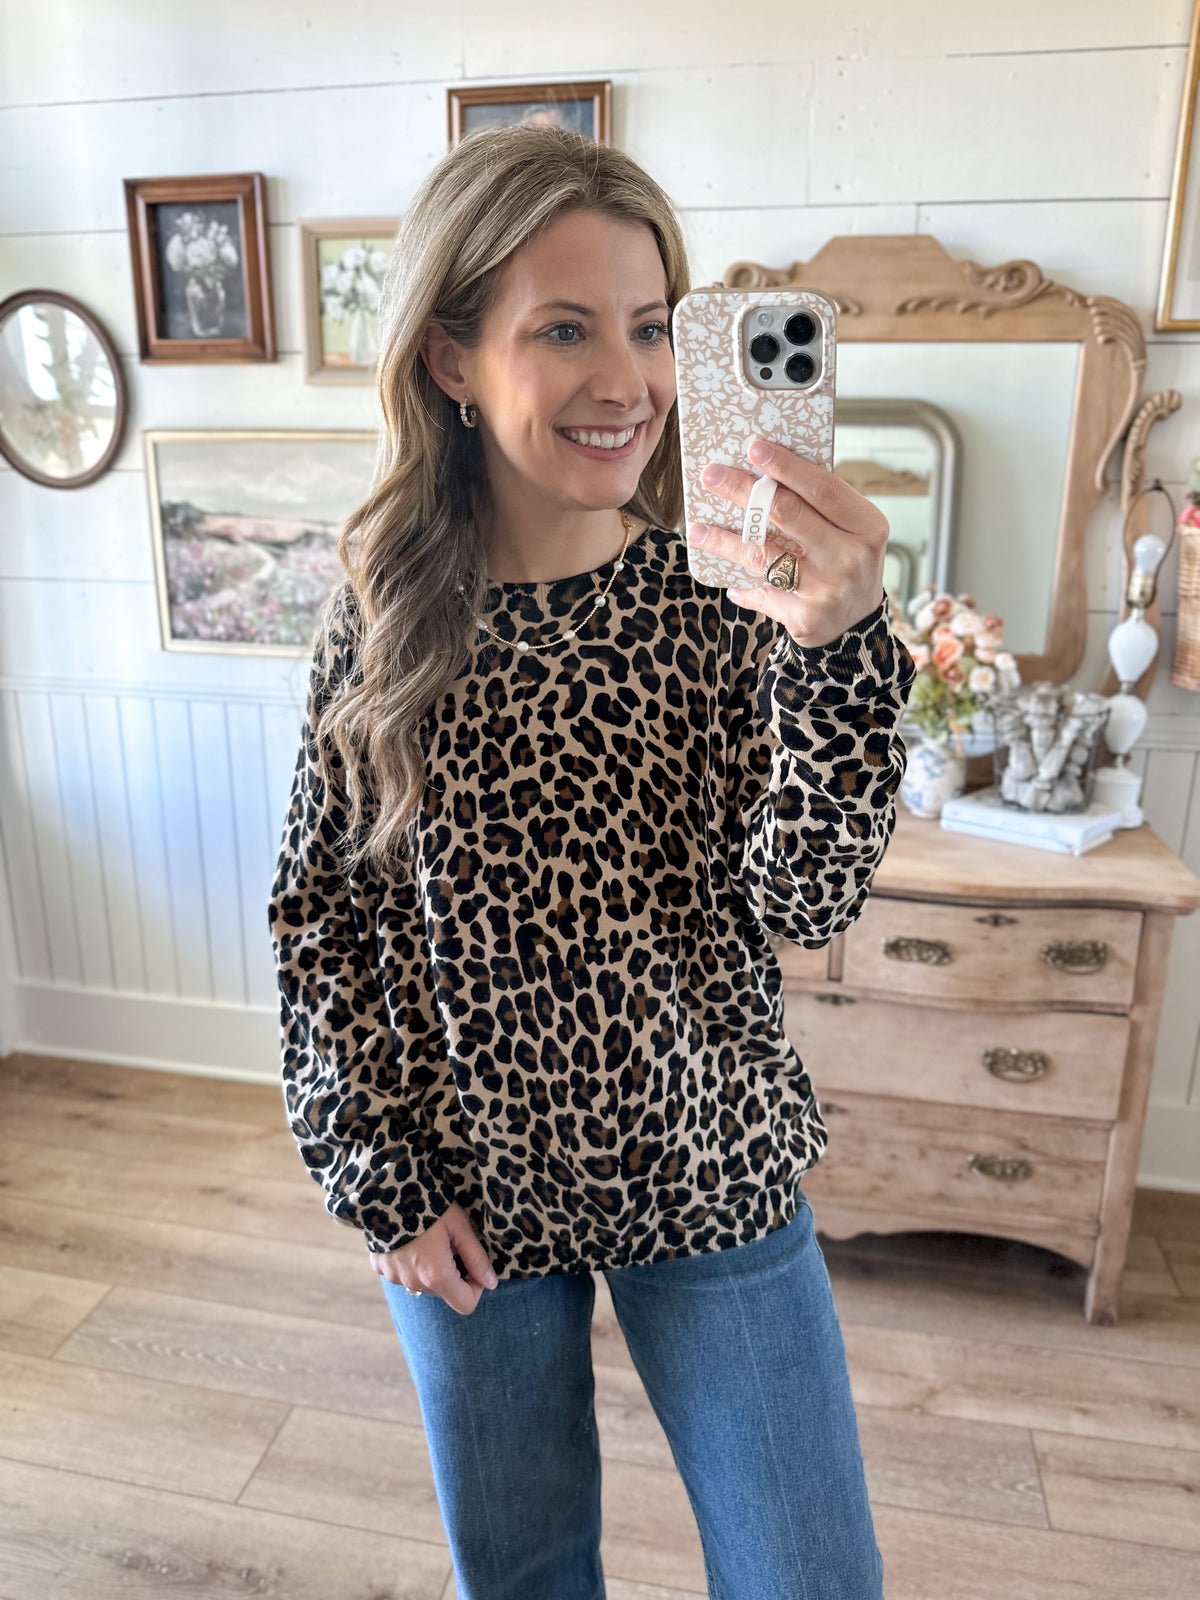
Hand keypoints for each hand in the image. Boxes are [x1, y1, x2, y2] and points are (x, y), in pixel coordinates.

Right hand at [368, 1202, 498, 1316]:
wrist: (387, 1189)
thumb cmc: (429, 1205)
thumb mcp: (459, 1227)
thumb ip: (476, 1258)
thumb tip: (491, 1283)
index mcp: (436, 1276)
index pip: (466, 1304)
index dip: (476, 1287)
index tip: (473, 1264)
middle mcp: (413, 1283)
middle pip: (444, 1291)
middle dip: (453, 1273)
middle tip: (450, 1243)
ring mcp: (394, 1277)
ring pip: (422, 1282)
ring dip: (430, 1268)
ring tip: (428, 1238)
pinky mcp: (380, 1267)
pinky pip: (401, 1272)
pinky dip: (409, 1262)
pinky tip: (409, 1239)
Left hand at [688, 435, 889, 649]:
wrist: (859, 627)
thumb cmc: (847, 564)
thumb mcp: (851, 531)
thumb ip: (819, 506)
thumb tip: (763, 473)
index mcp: (866, 526)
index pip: (822, 488)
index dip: (787, 466)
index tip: (754, 448)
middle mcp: (848, 556)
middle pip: (788, 514)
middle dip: (744, 491)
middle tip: (711, 475)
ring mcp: (826, 589)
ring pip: (764, 555)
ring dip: (725, 541)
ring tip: (697, 530)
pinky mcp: (805, 617)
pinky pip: (762, 594)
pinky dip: (742, 588)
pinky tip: (727, 581)